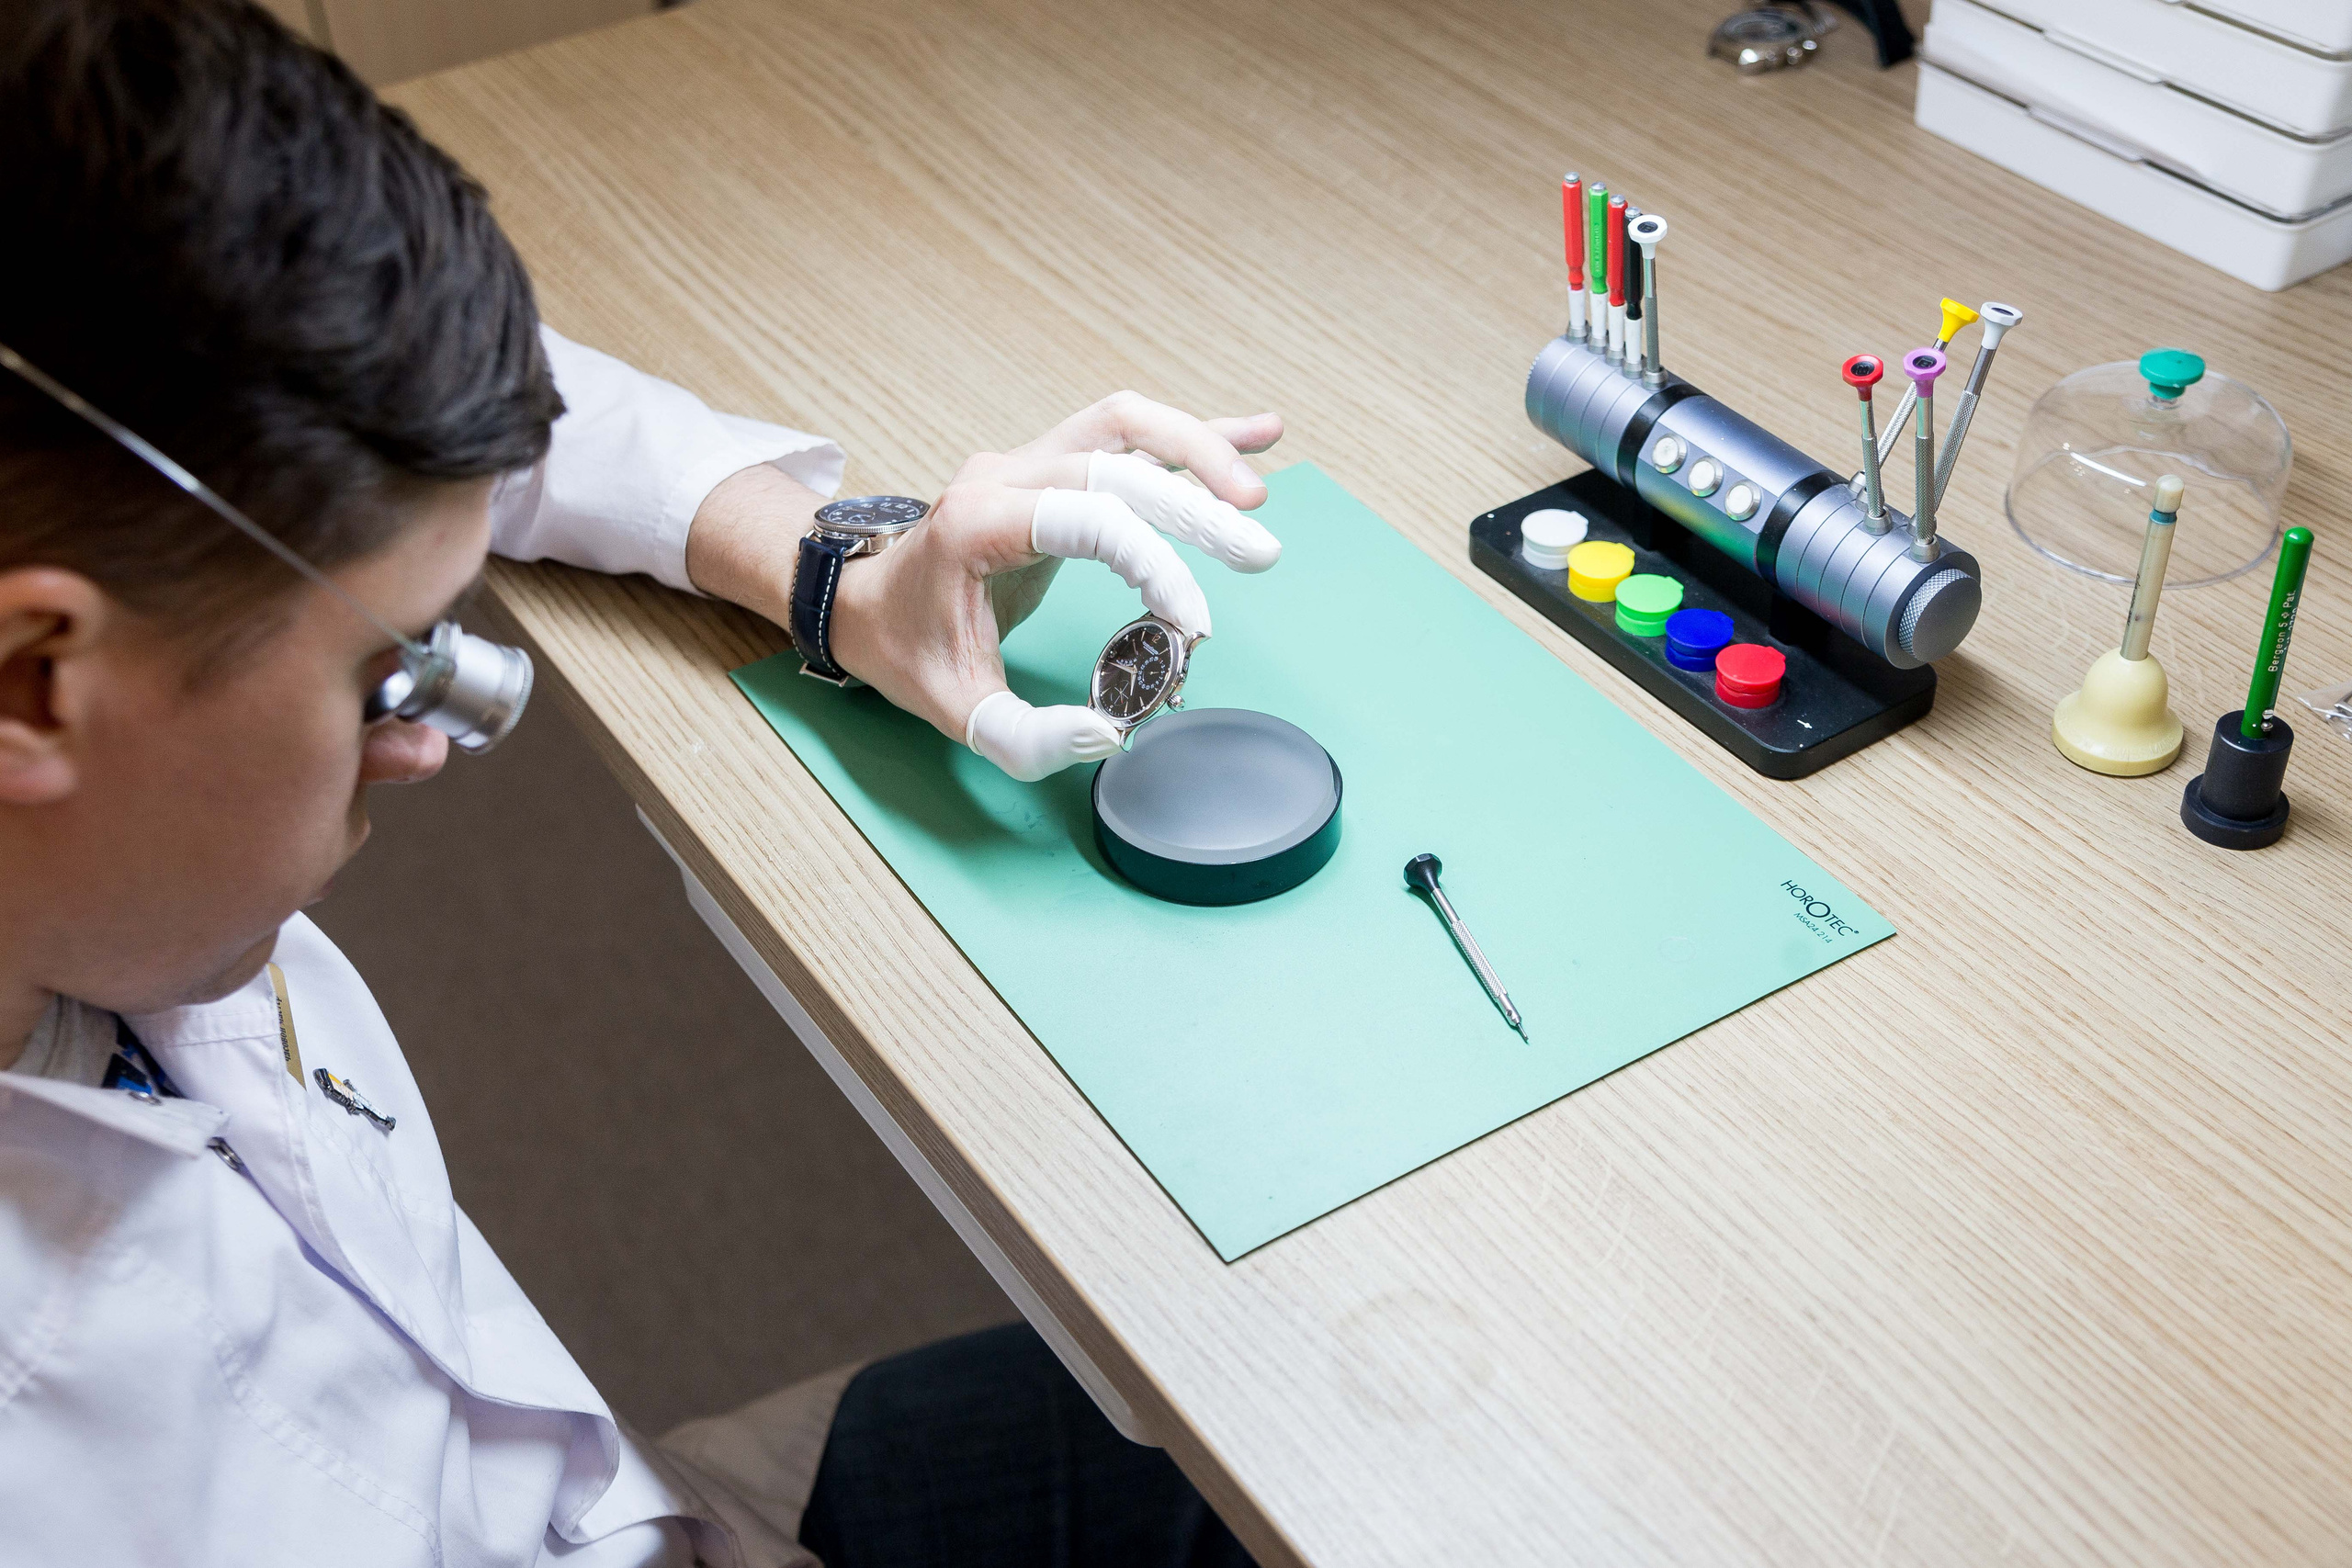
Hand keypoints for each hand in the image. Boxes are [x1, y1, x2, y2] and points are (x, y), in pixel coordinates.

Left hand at [824, 393, 1280, 779]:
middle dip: (1197, 507)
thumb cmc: (904, 648)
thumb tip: (1107, 736)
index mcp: (976, 522)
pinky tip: (1257, 435)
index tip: (1189, 622)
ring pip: (1126, 426)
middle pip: (1118, 462)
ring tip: (1257, 496)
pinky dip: (1192, 435)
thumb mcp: (953, 709)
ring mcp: (1027, 459)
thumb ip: (1027, 737)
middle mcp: (1004, 474)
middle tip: (1259, 553)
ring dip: (1201, 450)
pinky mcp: (1050, 465)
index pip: (1085, 517)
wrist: (857, 597)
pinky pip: (1126, 433)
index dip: (1150, 561)